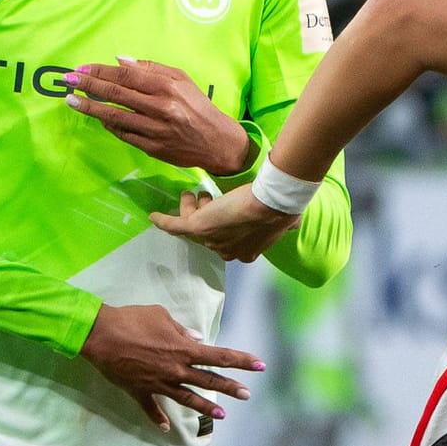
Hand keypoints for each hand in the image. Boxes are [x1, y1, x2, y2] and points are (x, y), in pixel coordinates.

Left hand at [63, 57, 251, 175]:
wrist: (218, 142)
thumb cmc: (199, 107)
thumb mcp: (182, 80)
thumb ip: (152, 69)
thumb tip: (120, 60)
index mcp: (168, 88)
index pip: (127, 75)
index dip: (101, 71)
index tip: (82, 68)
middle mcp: (160, 108)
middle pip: (116, 94)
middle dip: (89, 85)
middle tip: (68, 80)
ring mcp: (155, 130)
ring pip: (115, 116)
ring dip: (90, 107)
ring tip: (71, 101)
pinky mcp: (152, 148)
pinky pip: (123, 134)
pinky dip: (108, 124)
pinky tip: (98, 117)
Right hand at [79, 303, 265, 431]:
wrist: (100, 335)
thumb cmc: (132, 320)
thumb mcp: (161, 316)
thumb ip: (181, 330)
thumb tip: (196, 338)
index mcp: (183, 350)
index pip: (219, 356)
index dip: (241, 360)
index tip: (260, 365)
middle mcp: (175, 370)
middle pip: (209, 381)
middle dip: (231, 388)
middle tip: (247, 395)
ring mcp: (158, 384)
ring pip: (187, 399)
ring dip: (205, 408)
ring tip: (222, 416)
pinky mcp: (139, 391)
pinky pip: (151, 408)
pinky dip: (158, 418)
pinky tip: (166, 427)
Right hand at [150, 185, 298, 262]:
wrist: (271, 205)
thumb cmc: (280, 210)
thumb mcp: (283, 222)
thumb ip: (283, 225)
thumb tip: (293, 223)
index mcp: (244, 252)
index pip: (225, 240)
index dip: (222, 223)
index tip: (223, 209)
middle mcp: (224, 250)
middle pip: (208, 232)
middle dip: (207, 212)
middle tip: (205, 197)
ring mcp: (209, 239)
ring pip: (192, 223)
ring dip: (191, 207)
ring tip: (192, 194)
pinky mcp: (198, 227)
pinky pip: (174, 226)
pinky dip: (163, 221)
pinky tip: (153, 216)